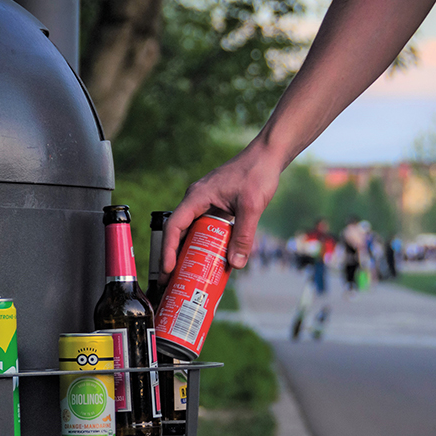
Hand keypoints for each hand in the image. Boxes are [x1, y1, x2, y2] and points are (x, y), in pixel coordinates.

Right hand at [160, 143, 282, 283]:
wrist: (267, 156)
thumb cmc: (257, 173)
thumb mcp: (251, 206)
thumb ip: (243, 235)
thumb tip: (235, 264)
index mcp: (197, 197)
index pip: (174, 226)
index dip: (168, 249)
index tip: (168, 268)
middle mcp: (196, 199)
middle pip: (177, 231)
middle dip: (172, 256)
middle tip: (170, 279)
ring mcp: (204, 202)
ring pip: (190, 230)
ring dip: (187, 251)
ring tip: (185, 274)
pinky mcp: (214, 205)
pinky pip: (203, 227)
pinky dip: (202, 243)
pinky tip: (209, 258)